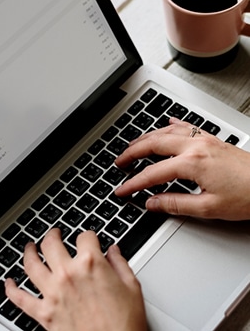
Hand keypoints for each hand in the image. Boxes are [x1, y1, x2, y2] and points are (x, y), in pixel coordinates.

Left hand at [5, 228, 146, 330]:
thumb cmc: (125, 325)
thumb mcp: (132, 289)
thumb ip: (120, 264)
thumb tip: (114, 251)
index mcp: (91, 264)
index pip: (85, 237)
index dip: (88, 236)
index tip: (88, 240)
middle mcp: (68, 274)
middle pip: (51, 243)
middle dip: (52, 234)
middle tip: (54, 234)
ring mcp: (53, 293)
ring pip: (31, 264)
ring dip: (28, 252)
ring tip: (30, 247)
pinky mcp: (44, 314)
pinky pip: (20, 298)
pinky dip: (11, 289)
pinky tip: (8, 282)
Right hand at [115, 117, 249, 220]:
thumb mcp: (210, 208)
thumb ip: (176, 204)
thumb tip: (153, 203)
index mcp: (192, 163)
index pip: (152, 174)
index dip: (133, 183)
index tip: (122, 189)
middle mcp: (195, 146)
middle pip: (153, 144)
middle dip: (132, 152)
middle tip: (119, 162)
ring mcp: (204, 139)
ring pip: (166, 131)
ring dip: (146, 137)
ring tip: (133, 145)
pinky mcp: (212, 139)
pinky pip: (186, 125)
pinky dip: (171, 124)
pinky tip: (166, 123)